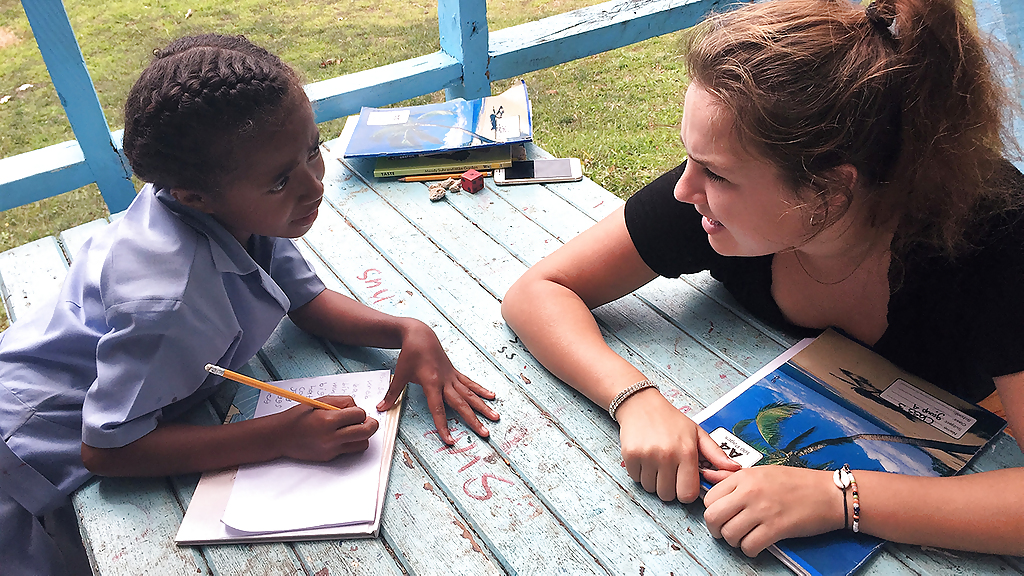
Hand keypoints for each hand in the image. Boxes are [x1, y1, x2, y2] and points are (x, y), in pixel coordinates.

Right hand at [273, 395, 378, 460]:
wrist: (280, 437)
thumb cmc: (299, 416)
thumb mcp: (319, 401)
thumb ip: (341, 402)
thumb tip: (357, 407)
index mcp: (328, 419)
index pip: (359, 415)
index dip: (361, 411)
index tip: (356, 411)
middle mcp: (331, 436)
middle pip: (366, 432)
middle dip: (371, 424)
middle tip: (369, 421)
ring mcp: (331, 449)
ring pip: (362, 444)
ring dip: (363, 436)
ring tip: (355, 429)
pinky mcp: (329, 457)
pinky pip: (349, 450)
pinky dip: (350, 442)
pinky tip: (342, 436)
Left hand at [376, 319, 499, 443]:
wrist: (420, 335)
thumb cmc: (409, 355)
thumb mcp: (399, 374)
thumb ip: (392, 394)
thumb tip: (380, 409)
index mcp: (431, 382)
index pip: (438, 409)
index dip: (443, 426)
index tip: (450, 440)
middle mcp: (445, 381)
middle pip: (461, 404)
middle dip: (473, 420)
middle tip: (485, 433)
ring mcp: (452, 377)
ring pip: (470, 394)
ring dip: (483, 406)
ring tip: (495, 417)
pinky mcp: (454, 373)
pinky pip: (470, 383)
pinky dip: (481, 390)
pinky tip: (492, 396)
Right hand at [615, 389, 738, 501]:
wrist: (641, 404)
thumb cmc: (671, 420)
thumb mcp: (697, 434)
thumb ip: (716, 454)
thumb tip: (735, 469)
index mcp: (687, 452)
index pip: (688, 494)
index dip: (686, 491)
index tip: (684, 482)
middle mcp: (667, 455)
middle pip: (668, 495)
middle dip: (669, 488)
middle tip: (669, 472)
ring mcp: (647, 456)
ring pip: (651, 489)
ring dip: (654, 481)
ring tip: (657, 463)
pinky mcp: (630, 455)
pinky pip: (636, 479)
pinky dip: (640, 474)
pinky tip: (645, 459)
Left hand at [703, 466, 844, 556]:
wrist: (829, 493)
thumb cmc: (797, 482)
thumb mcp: (762, 472)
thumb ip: (733, 477)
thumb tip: (708, 475)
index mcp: (744, 477)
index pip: (709, 497)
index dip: (713, 510)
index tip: (721, 515)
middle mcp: (750, 492)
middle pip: (713, 517)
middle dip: (716, 529)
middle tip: (725, 531)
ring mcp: (763, 510)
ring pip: (729, 534)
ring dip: (734, 541)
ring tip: (744, 537)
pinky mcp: (776, 528)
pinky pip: (749, 546)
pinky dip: (750, 550)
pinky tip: (757, 543)